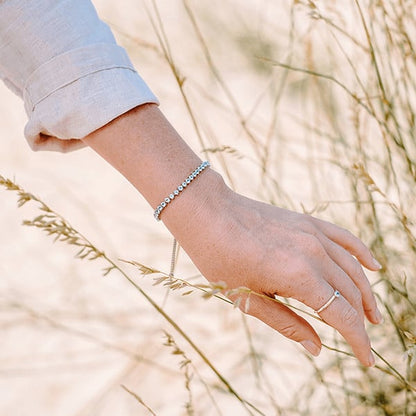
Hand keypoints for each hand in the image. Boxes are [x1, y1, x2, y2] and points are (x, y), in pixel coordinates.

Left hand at [170, 176, 381, 366]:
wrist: (209, 214)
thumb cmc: (220, 259)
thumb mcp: (248, 299)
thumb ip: (286, 323)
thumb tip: (317, 348)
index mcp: (298, 276)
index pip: (342, 315)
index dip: (358, 340)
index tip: (367, 360)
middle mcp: (313, 253)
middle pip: (350, 293)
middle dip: (360, 320)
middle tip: (362, 338)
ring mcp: (312, 233)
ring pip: (352, 268)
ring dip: (365, 293)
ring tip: (371, 314)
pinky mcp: (307, 221)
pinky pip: (344, 237)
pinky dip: (362, 253)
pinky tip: (374, 266)